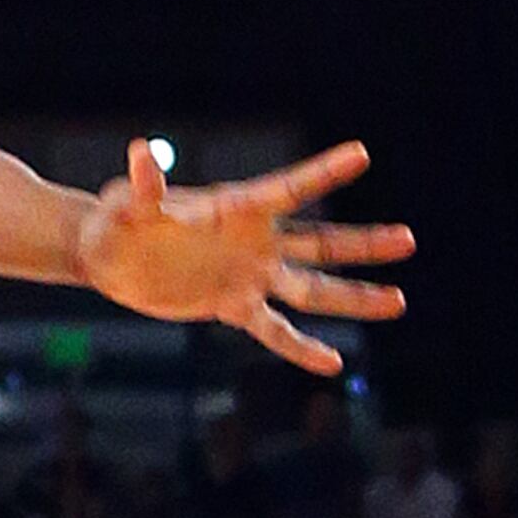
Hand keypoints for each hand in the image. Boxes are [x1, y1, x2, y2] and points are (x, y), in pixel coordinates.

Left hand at [70, 138, 409, 378]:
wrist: (110, 256)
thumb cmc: (117, 221)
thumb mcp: (128, 206)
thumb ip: (143, 187)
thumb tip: (140, 155)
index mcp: (236, 208)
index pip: (288, 189)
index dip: (322, 173)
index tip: (361, 153)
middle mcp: (254, 241)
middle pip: (320, 242)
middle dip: (363, 244)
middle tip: (408, 240)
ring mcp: (249, 275)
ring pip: (311, 288)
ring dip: (354, 296)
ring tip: (400, 302)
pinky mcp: (233, 305)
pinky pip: (274, 330)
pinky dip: (301, 348)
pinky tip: (334, 364)